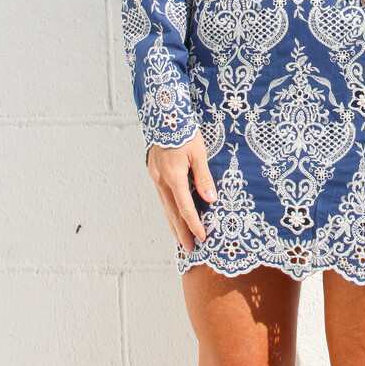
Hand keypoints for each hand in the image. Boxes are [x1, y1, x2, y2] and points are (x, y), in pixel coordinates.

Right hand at [146, 129, 217, 252]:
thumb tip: (210, 198)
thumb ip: (203, 176)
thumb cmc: (184, 132)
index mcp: (173, 177)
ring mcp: (155, 178)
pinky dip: (168, 211)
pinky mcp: (154, 173)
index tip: (202, 237)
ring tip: (180, 240)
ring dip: (173, 225)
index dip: (194, 224)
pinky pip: (162, 198)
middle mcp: (161, 181)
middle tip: (189, 249)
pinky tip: (172, 217)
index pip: (185, 208)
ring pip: (165, 207)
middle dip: (181, 232)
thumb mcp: (198, 152)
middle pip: (172, 213)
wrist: (163, 116)